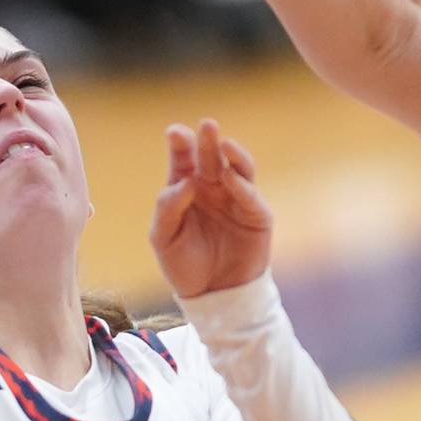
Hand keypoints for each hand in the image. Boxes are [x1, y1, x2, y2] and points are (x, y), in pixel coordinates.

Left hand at [149, 120, 272, 299]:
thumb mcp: (163, 238)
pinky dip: (242, 185)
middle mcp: (212, 188)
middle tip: (206, 125)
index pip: (183, 160)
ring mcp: (236, 199)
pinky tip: (230, 177)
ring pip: (237, 168)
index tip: (175, 132)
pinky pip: (250, 196)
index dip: (180, 144)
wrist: (213, 296)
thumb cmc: (184, 265)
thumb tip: (185, 181)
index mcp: (186, 189)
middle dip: (208, 141)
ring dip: (232, 154)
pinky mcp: (256, 215)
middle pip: (210, 158)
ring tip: (224, 143)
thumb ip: (168, 208)